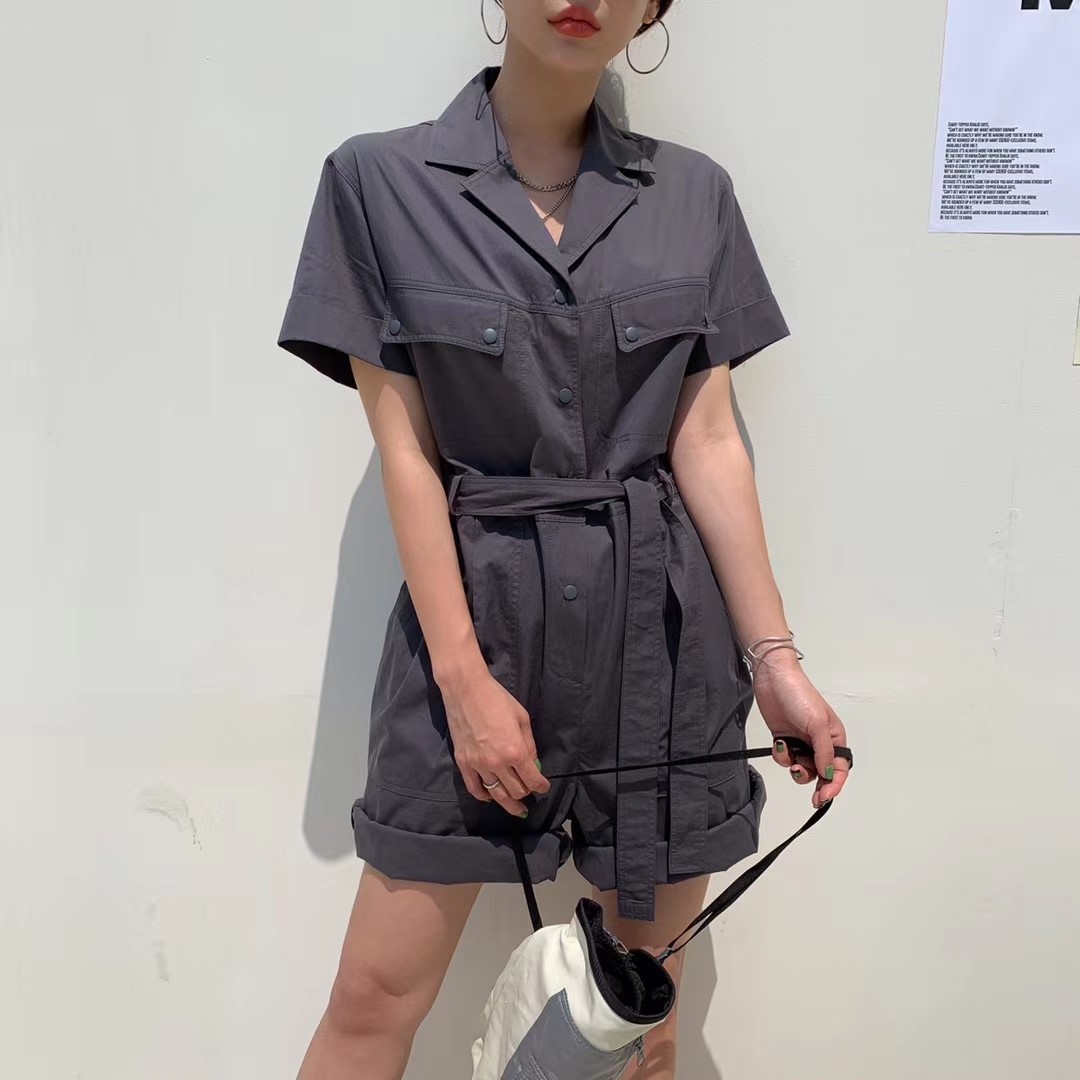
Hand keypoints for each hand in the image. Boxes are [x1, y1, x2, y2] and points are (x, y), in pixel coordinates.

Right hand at [442, 664, 550, 816]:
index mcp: (515, 751)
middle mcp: (497, 763)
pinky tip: (490, 798)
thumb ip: (529, 745)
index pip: (532, 780)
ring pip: (496, 794)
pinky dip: (484, 796)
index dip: (541, 787)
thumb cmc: (497, 699)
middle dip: (526, 794)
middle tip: (530, 793)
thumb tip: (533, 764)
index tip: (544, 787)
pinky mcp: (463, 763)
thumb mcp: (522, 719)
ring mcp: (478, 765)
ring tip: (516, 809)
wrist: (466, 690)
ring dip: (508, 802)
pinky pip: (474, 788)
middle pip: (516, 791)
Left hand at [750, 650, 850, 807]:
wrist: (773, 679)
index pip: (839, 768)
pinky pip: (785, 758)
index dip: (835, 785)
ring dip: (795, 768)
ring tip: (790, 758)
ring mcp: (801, 741)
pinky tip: (780, 743)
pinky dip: (782, 755)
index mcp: (834, 737)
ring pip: (802, 768)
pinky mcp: (784, 739)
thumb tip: (829, 773)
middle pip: (821, 773)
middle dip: (816, 783)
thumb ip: (824, 752)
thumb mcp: (816, 724)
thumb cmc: (800, 695)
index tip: (825, 796)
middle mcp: (819, 742)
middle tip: (812, 797)